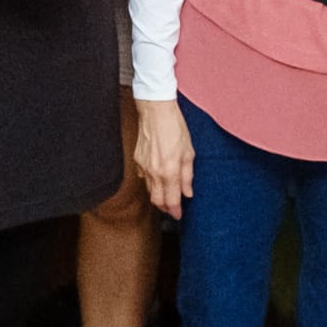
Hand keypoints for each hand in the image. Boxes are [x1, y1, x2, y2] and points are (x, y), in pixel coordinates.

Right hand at [132, 96, 193, 217]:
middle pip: (157, 201)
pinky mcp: (137, 160)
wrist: (156, 111)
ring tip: (168, 193)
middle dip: (165, 208)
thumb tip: (188, 192)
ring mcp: (143, 167)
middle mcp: (154, 173)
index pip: (171, 201)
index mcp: (169, 172)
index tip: (179, 215)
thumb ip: (188, 176)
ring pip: (149, 191)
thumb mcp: (189, 152)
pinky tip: (159, 177)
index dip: (175, 211)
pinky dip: (152, 182)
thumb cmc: (175, 128)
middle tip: (174, 208)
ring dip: (158, 196)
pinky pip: (144, 178)